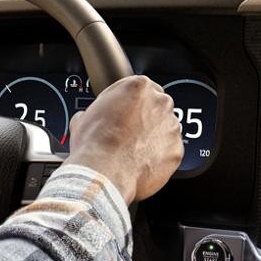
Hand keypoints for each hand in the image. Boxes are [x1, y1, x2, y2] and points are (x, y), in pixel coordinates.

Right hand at [62, 76, 181, 201]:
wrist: (104, 173)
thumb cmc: (94, 145)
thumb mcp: (83, 119)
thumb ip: (95, 111)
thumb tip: (87, 118)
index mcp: (138, 87)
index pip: (141, 87)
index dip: (131, 102)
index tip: (125, 112)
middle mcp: (159, 103)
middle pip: (157, 105)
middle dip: (145, 117)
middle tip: (128, 132)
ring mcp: (171, 126)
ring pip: (165, 128)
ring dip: (153, 136)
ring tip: (133, 150)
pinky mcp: (176, 149)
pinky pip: (170, 150)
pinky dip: (159, 155)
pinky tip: (142, 162)